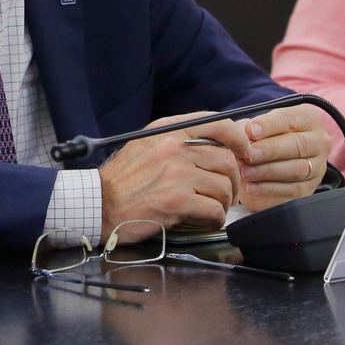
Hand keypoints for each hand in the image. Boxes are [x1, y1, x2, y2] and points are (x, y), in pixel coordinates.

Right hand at [97, 114, 247, 238]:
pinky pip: (214, 210)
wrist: (99, 203)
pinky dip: (215, 219)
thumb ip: (178, 140)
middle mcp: (174, 147)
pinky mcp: (177, 201)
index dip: (238, 138)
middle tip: (226, 194)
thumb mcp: (147, 145)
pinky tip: (205, 221)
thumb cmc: (124, 178)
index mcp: (168, 130)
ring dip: (223, 203)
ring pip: (223, 187)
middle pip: (226, 160)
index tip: (245, 152)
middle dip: (233, 181)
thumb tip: (215, 145)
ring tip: (211, 209)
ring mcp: (176, 174)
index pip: (217, 123)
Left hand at [238, 107, 331, 209]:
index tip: (250, 131)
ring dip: (268, 171)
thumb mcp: (257, 126)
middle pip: (298, 145)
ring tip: (246, 172)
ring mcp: (317, 166)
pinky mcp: (310, 188)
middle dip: (270, 150)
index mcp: (308, 118)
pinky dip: (270, 189)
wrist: (270, 159)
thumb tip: (240, 134)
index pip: (291, 118)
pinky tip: (252, 187)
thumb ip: (249, 128)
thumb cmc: (264, 136)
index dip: (270, 125)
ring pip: (297, 169)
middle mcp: (319, 141)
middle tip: (249, 154)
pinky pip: (292, 190)